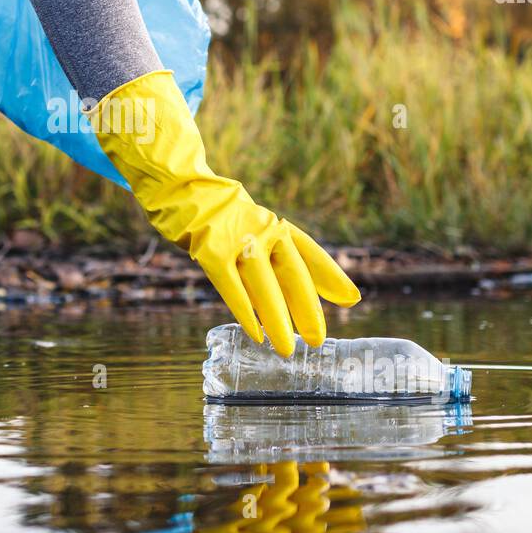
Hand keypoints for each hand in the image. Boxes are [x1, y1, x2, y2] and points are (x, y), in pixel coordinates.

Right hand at [92, 70, 359, 355]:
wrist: (179, 185)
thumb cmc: (219, 215)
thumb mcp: (254, 226)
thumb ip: (277, 253)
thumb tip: (304, 279)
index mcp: (274, 225)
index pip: (309, 252)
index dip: (331, 276)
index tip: (352, 299)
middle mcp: (262, 229)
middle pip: (292, 273)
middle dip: (307, 309)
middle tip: (319, 339)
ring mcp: (236, 238)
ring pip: (264, 284)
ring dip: (278, 319)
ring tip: (288, 348)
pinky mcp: (209, 249)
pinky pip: (231, 285)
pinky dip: (245, 310)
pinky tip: (256, 332)